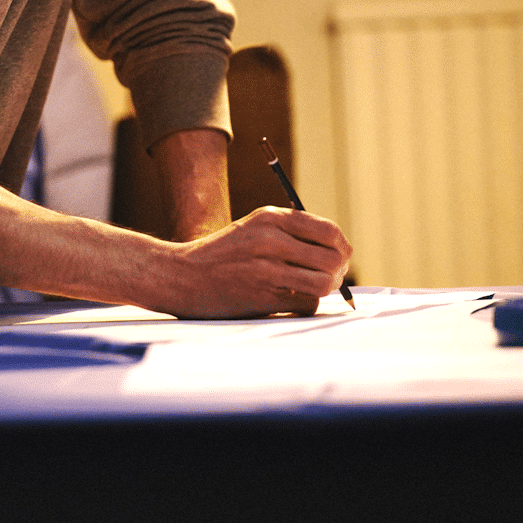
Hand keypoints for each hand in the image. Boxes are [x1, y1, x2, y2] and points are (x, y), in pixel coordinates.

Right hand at [156, 205, 352, 318]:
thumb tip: (337, 248)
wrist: (181, 276)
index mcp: (270, 217)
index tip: (341, 256)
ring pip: (323, 282)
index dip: (341, 246)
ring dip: (326, 289)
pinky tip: (294, 300)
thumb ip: (290, 231)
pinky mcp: (263, 297)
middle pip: (332, 257)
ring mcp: (266, 269)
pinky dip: (307, 304)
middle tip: (333, 278)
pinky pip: (306, 303)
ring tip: (316, 289)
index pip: (328, 230)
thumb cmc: (223, 253)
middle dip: (338, 270)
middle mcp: (270, 239)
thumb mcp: (253, 227)